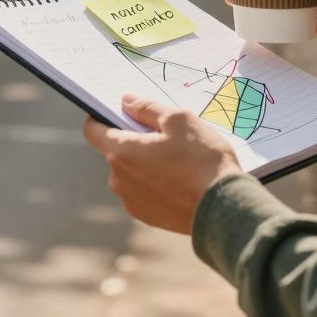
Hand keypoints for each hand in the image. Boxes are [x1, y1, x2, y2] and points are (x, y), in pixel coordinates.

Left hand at [83, 94, 242, 233]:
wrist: (224, 208)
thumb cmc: (202, 159)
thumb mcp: (179, 120)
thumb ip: (147, 108)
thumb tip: (126, 101)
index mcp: (121, 152)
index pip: (92, 130)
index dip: (99, 117)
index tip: (115, 110)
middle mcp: (118, 180)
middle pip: (116, 151)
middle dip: (134, 140)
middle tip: (163, 134)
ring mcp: (131, 201)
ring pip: (131, 172)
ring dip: (145, 163)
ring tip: (177, 159)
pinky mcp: (147, 217)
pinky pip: (143, 192)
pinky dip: (155, 183)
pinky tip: (180, 179)